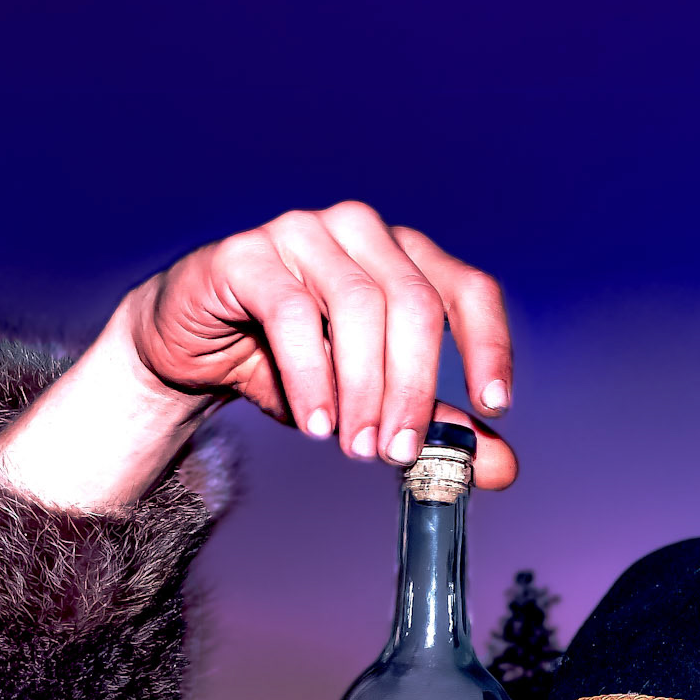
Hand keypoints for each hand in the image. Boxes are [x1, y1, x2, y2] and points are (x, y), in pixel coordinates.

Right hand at [123, 201, 517, 485]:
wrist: (195, 351)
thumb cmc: (291, 368)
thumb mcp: (372, 404)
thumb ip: (434, 428)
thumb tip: (503, 467)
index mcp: (404, 257)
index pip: (468, 289)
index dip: (489, 345)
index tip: (493, 405)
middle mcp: (361, 232)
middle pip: (415, 304)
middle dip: (413, 389)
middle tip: (397, 453)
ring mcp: (304, 233)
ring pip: (359, 306)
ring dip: (363, 389)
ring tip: (355, 445)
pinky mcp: (248, 254)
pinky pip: (292, 313)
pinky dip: (311, 377)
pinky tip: (315, 424)